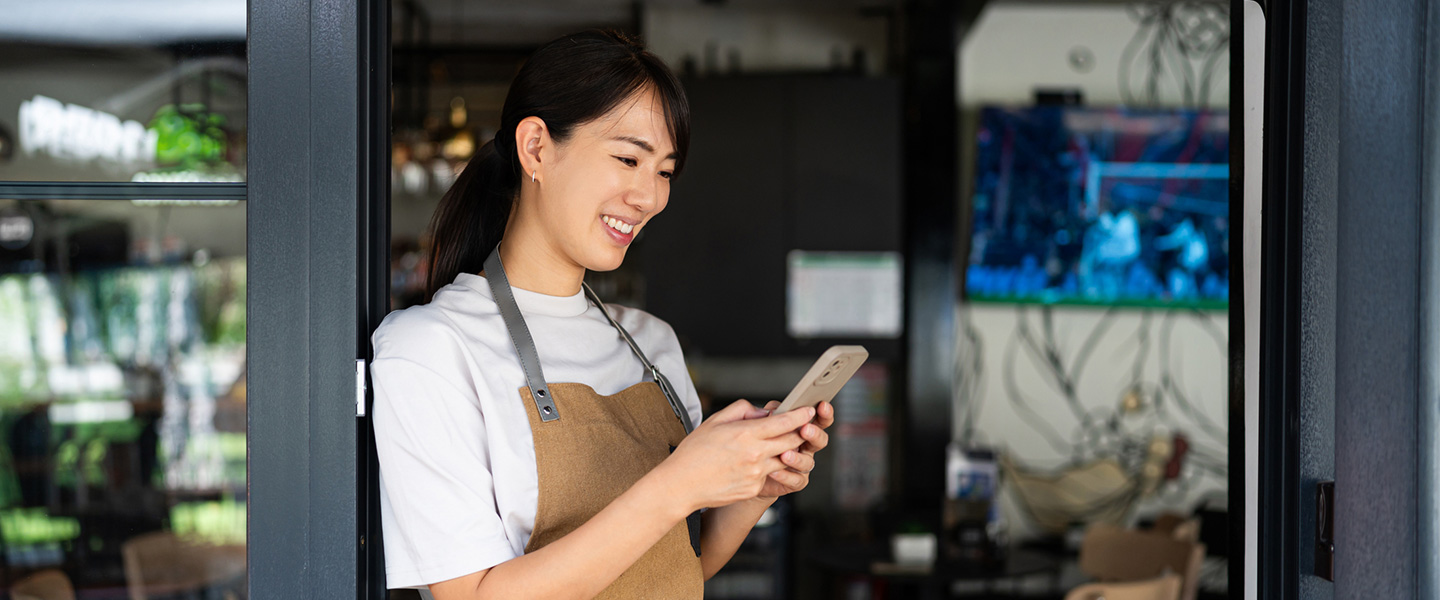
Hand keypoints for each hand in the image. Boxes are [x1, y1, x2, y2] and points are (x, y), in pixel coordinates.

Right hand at [655, 400, 813, 513]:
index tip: (809, 410)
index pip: (784, 422)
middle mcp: (755, 455)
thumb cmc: (694, 452)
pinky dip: (768, 467)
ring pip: (785, 459)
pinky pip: (770, 475)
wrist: (681, 485)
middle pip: (792, 441)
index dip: (801, 415)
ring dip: (787, 451)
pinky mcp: (754, 489)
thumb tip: (763, 412)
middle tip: (802, 426)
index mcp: (746, 434)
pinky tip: (755, 463)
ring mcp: (756, 474)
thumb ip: (742, 410)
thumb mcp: (715, 421)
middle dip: (800, 433)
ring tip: (777, 445)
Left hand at [754, 400, 833, 499]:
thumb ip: (770, 413)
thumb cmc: (753, 442)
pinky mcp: (794, 481)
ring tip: (784, 455)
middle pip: (820, 440)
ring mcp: (802, 465)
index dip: (824, 413)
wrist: (743, 471)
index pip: (818, 419)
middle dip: (815, 434)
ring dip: (798, 458)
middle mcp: (805, 446)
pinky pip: (796, 480)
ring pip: (808, 462)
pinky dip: (786, 475)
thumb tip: (775, 410)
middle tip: (805, 429)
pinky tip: (774, 471)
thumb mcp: (760, 422)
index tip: (822, 405)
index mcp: (801, 428)